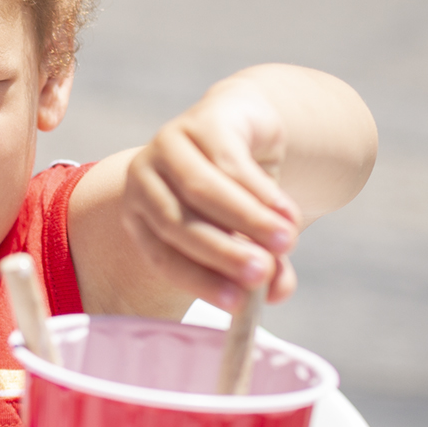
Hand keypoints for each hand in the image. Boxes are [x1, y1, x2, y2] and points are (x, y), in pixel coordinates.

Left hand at [122, 76, 302, 310]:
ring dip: (246, 220)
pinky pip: (230, 162)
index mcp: (139, 214)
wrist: (239, 126)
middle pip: (177, 223)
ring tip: (285, 242)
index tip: (237, 305)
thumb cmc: (234, 192)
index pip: (161, 255)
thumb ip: (259, 266)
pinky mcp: (202, 121)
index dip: (198, 280)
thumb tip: (279, 294)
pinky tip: (287, 213)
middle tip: (260, 274)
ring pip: (203, 190)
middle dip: (221, 252)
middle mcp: (143, 179)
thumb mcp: (243, 234)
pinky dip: (261, 192)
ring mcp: (168, 145)